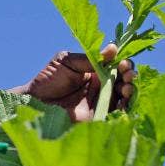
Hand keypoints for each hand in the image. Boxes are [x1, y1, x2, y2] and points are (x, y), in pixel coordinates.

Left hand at [21, 44, 135, 121]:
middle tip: (127, 73)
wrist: (34, 103)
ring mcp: (100, 102)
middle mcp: (100, 87)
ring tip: (126, 87)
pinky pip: (116, 113)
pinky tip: (124, 101)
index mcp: (94, 71)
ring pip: (123, 96)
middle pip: (123, 80)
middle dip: (129, 75)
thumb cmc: (47, 79)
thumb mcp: (66, 61)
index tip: (124, 62)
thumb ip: (89, 57)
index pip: (116, 65)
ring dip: (129, 90)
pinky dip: (124, 107)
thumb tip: (113, 48)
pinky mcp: (97, 117)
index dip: (123, 63)